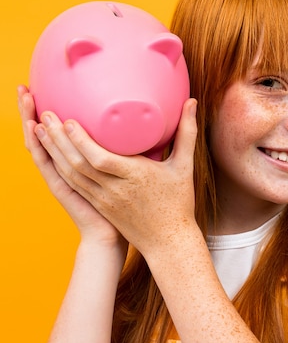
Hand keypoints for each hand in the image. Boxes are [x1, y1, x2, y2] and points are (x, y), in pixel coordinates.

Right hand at [17, 85, 124, 249]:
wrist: (114, 237)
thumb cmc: (127, 205)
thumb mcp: (132, 171)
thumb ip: (134, 149)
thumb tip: (152, 126)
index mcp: (78, 164)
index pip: (58, 135)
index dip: (49, 114)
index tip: (44, 88)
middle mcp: (63, 169)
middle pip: (41, 135)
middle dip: (32, 110)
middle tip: (24, 86)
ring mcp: (59, 178)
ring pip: (38, 145)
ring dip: (29, 120)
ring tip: (25, 96)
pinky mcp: (60, 188)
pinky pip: (44, 164)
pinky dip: (37, 145)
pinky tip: (33, 128)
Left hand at [30, 96, 199, 256]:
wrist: (168, 241)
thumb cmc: (179, 202)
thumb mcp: (185, 166)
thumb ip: (187, 133)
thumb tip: (192, 102)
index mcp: (135, 177)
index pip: (100, 159)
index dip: (81, 141)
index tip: (68, 121)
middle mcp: (115, 189)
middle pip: (78, 164)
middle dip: (58, 139)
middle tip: (46, 115)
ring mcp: (104, 199)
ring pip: (71, 174)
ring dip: (53, 152)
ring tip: (40, 129)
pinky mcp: (99, 205)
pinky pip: (74, 185)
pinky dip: (60, 167)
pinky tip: (51, 153)